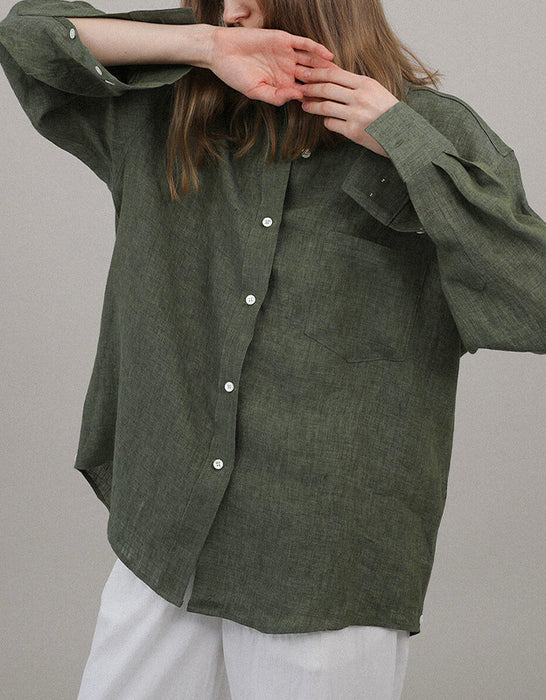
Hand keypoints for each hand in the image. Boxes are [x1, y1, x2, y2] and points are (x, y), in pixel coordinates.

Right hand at [209, 26, 333, 105]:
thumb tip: (295, 98)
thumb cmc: (235, 74)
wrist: (221, 52)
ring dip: (324, 67)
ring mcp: (287, 55)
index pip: (303, 93)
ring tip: (338, 74)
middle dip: (325, 83)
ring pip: (311, 61)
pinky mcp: (284, 40)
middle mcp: (287, 70)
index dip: (315, 98)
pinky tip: (327, 56)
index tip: (329, 106)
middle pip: (312, 77)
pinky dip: (316, 49)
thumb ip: (275, 96)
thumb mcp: (255, 91)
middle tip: (340, 90)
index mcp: (281, 85)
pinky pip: (304, 44)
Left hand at [293, 61, 398, 157]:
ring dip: (313, 106)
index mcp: (365, 84)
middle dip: (310, 88)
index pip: (334, 74)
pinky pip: (331, 124)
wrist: (403, 133)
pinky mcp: (353, 132)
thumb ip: (354, 83)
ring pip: (325, 107)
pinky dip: (326, 121)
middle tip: (300, 88)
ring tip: (305, 105)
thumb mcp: (374, 90)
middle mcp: (360, 98)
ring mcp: (356, 115)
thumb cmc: (387, 111)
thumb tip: (332, 73)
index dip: (317, 73)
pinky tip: (326, 120)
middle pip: (327, 89)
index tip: (306, 73)